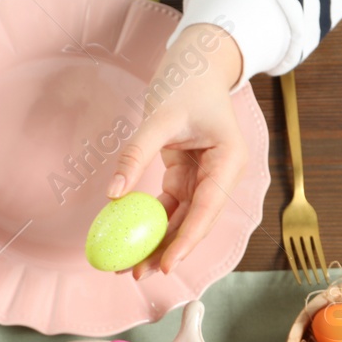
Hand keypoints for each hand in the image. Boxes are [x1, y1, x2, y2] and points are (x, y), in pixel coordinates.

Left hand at [108, 24, 245, 276]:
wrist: (195, 66)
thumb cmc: (186, 84)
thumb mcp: (160, 116)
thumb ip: (136, 154)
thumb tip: (113, 194)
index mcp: (229, 161)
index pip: (207, 209)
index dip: (186, 241)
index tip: (166, 265)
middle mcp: (221, 175)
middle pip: (194, 222)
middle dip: (167, 251)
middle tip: (136, 274)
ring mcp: (204, 179)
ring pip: (181, 221)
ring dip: (156, 244)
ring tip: (128, 267)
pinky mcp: (187, 178)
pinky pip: (168, 209)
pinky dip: (150, 225)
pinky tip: (130, 242)